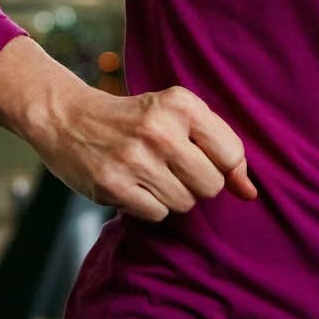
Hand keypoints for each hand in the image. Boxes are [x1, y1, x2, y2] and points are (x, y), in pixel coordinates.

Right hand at [31, 84, 257, 221]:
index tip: (198, 158)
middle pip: (211, 186)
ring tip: (149, 174)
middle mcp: (160, 129)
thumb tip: (250, 193)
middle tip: (171, 168)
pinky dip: (148, 206)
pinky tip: (132, 185)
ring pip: (185, 203)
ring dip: (171, 196)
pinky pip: (157, 215)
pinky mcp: (113, 185)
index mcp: (181, 103)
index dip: (221, 165)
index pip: (231, 154)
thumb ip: (219, 149)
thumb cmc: (134, 119)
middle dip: (196, 184)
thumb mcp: (177, 116)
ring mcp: (135, 158)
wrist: (68, 118)